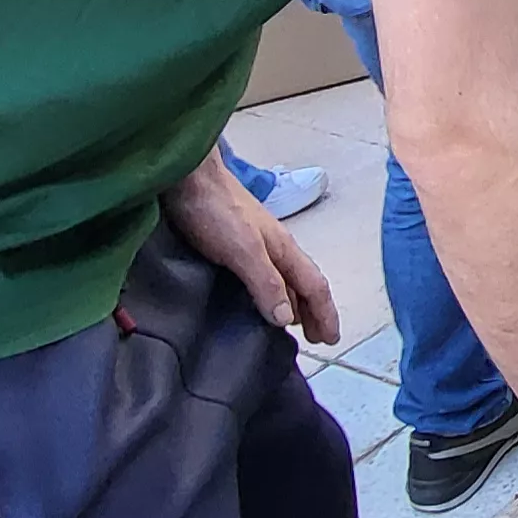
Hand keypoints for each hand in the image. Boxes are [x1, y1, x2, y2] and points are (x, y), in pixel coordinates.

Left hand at [162, 160, 341, 343]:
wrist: (186, 176)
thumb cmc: (216, 210)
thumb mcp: (243, 250)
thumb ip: (266, 283)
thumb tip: (288, 320)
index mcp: (284, 249)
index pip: (315, 286)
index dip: (326, 314)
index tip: (331, 341)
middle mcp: (276, 246)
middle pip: (305, 283)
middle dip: (315, 311)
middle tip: (317, 339)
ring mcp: (256, 242)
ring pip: (286, 278)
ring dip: (295, 302)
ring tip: (293, 324)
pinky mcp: (235, 242)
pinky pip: (266, 274)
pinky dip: (273, 292)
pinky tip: (258, 298)